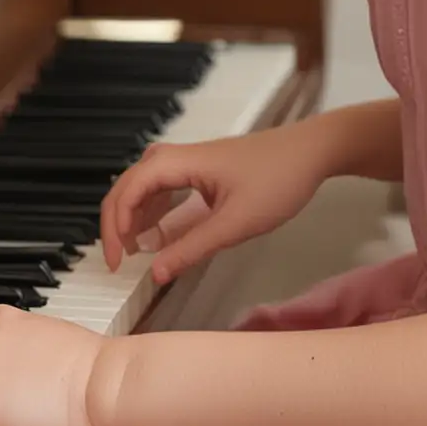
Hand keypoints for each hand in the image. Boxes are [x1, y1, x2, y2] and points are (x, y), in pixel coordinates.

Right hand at [100, 126, 330, 283]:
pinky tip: (156, 234)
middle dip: (116, 224)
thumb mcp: (235, 224)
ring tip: (132, 252)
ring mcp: (189, 161)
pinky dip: (152, 211)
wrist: (311, 151)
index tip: (117, 262)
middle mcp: (178, 157)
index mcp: (181, 162)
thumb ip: (192, 249)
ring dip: (133, 217)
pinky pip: (163, 188)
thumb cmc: (279, 180)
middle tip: (117, 261)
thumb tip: (155, 273)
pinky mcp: (201, 169)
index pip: (128, 189)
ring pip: (143, 186)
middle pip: (128, 185)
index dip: (115, 228)